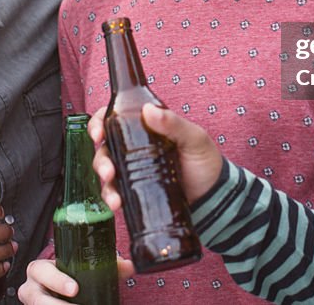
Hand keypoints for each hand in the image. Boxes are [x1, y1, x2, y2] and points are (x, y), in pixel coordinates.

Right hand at [18, 257, 134, 303]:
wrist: (59, 291)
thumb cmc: (66, 277)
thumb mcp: (80, 269)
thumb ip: (105, 265)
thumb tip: (128, 266)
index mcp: (39, 270)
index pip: (40, 270)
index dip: (56, 280)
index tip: (75, 289)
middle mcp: (32, 288)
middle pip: (36, 298)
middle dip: (56, 304)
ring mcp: (34, 303)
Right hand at [89, 104, 222, 206]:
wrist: (215, 198)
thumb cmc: (206, 162)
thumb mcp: (194, 138)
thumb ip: (174, 123)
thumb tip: (148, 110)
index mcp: (146, 128)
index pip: (115, 119)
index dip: (99, 123)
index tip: (98, 133)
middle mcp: (135, 148)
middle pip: (105, 148)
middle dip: (101, 159)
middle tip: (108, 171)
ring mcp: (134, 171)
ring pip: (107, 172)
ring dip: (104, 183)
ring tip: (114, 197)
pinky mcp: (136, 192)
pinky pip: (117, 192)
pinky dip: (111, 198)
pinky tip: (117, 204)